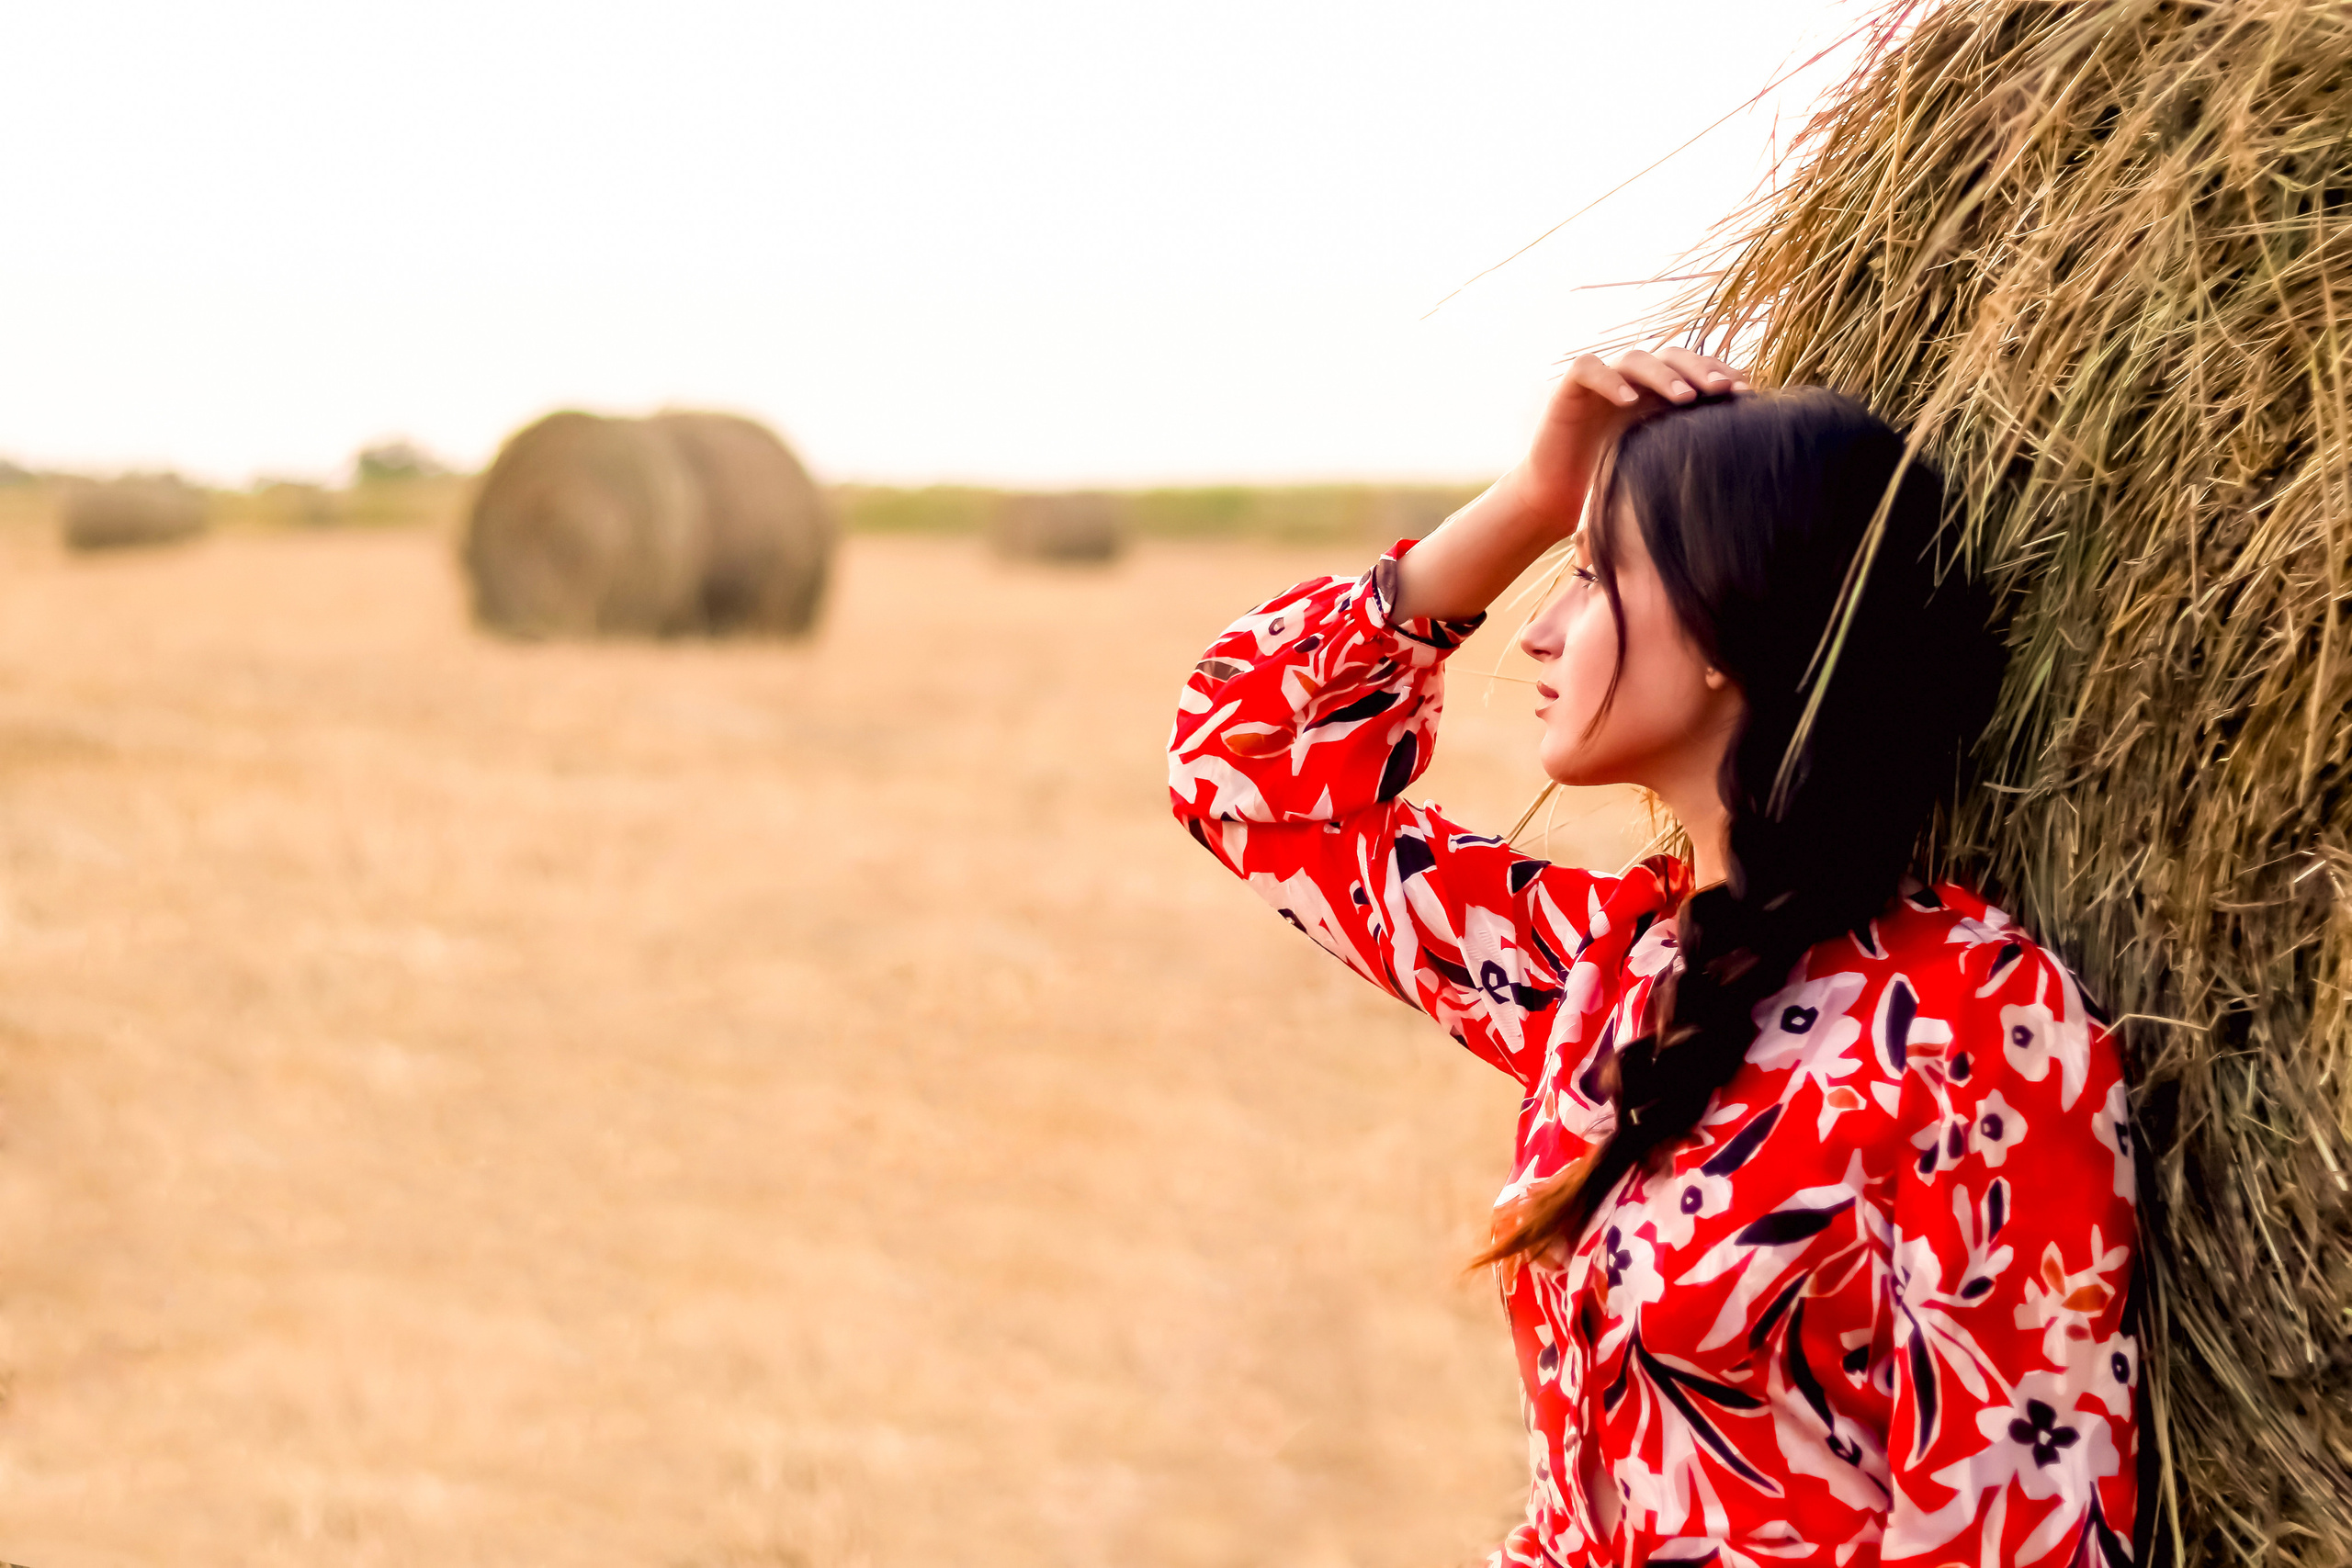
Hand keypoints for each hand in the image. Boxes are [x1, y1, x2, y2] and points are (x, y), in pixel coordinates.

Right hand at [1512, 345, 1750, 530]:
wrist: (1556, 496)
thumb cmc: (1607, 483)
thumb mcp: (1656, 464)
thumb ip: (1688, 447)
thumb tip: (1742, 449)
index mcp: (1657, 393)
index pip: (1694, 369)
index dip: (1720, 373)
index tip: (1747, 393)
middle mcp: (1632, 380)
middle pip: (1671, 356)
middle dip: (1700, 370)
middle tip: (1723, 390)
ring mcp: (1602, 380)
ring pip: (1636, 359)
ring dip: (1663, 375)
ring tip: (1685, 398)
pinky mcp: (1569, 388)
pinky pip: (1590, 369)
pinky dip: (1609, 380)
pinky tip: (1629, 400)